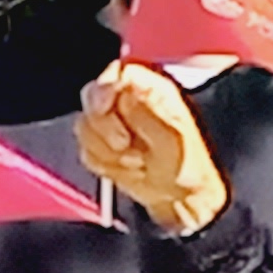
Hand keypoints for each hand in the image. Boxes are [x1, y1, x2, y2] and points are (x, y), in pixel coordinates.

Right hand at [74, 63, 229, 234]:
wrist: (182, 199)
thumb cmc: (188, 168)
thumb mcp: (172, 140)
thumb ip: (145, 115)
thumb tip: (123, 94)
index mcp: (153, 90)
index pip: (116, 73)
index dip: (103, 89)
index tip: (103, 109)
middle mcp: (131, 100)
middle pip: (92, 96)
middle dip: (104, 127)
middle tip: (126, 147)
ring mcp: (114, 122)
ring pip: (85, 125)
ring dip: (107, 150)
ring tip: (136, 162)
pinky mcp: (103, 144)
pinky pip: (85, 149)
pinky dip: (103, 163)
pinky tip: (126, 168)